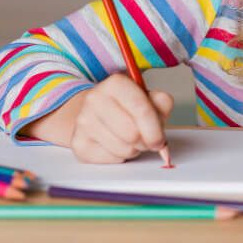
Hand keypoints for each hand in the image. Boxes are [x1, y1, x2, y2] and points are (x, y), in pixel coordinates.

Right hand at [42, 74, 173, 163]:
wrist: (92, 114)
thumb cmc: (125, 108)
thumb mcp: (146, 99)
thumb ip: (160, 102)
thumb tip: (164, 104)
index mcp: (115, 83)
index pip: (141, 109)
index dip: (155, 129)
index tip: (160, 140)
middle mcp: (95, 99)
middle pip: (132, 133)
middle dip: (144, 141)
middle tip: (144, 138)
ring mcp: (83, 122)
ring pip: (124, 149)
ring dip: (133, 149)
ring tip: (129, 139)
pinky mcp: (78, 143)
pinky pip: (112, 159)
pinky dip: (120, 156)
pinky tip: (115, 144)